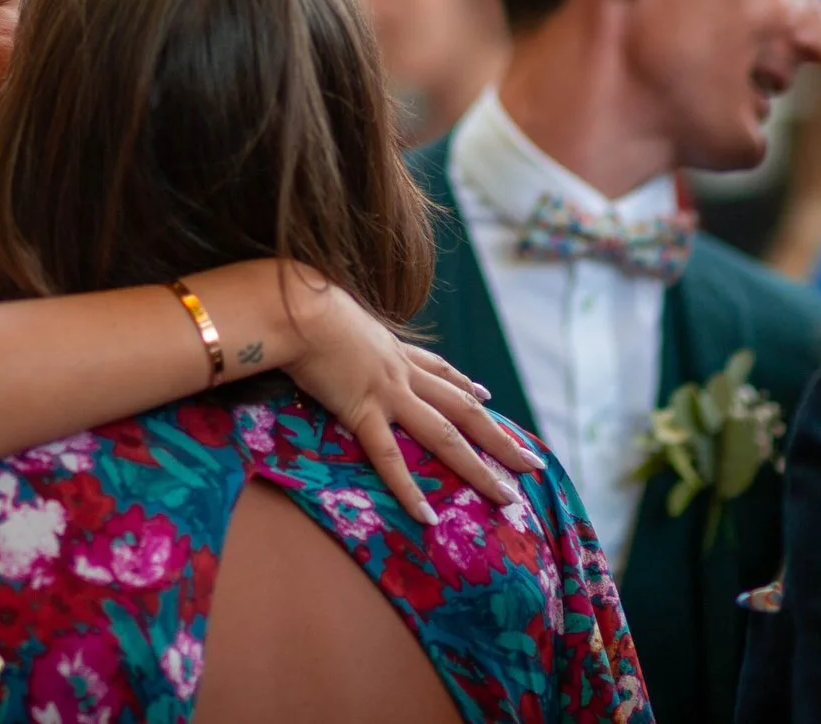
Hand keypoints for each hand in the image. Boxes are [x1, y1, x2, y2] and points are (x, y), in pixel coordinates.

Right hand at [279, 265, 544, 523]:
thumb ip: (342, 325)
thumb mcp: (334, 311)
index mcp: (392, 348)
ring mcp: (387, 392)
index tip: (489, 397)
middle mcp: (401, 372)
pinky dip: (410, 490)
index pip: (441, 371)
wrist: (290, 305)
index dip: (467, 385)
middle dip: (499, 438)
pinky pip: (390, 458)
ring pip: (446, 436)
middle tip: (530, 463)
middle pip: (463, 408)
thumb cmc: (298, 303)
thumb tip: (330, 320)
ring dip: (480, 468)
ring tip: (507, 498)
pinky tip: (427, 517)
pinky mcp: (362, 411)